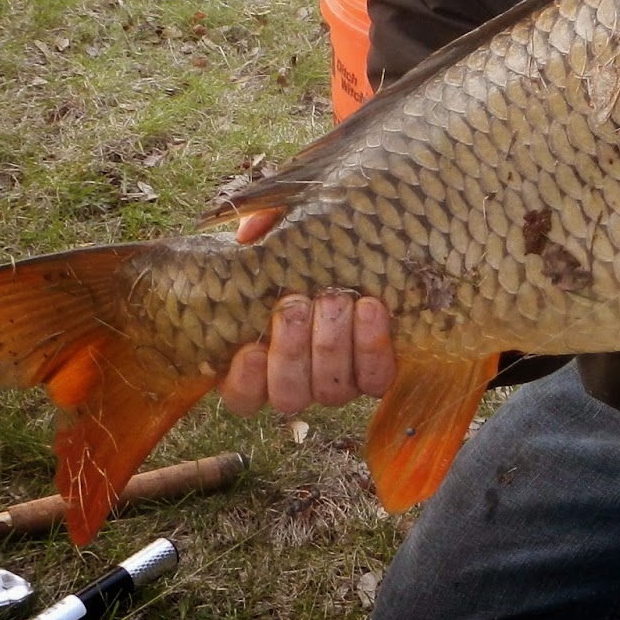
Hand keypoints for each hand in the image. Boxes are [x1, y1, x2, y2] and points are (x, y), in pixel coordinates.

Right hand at [217, 211, 396, 416]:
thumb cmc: (313, 243)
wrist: (376, 245)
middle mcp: (299, 378)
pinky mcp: (377, 370)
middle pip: (289, 395)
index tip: (250, 348)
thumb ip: (259, 223)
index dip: (245, 381)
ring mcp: (340, 379)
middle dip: (291, 351)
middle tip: (297, 304)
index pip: (242, 396)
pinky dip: (371, 346)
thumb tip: (247, 233)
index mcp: (260, 358)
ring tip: (334, 297)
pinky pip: (376, 379)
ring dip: (330, 345)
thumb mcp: (282, 225)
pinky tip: (368, 307)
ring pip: (330, 391)